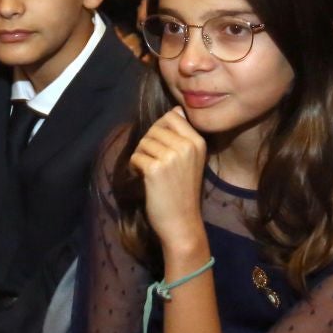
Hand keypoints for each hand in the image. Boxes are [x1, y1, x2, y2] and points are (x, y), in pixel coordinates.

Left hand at [128, 107, 208, 254]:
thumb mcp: (192, 160)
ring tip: (150, 171)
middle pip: (155, 128)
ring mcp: (171, 157)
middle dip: (149, 143)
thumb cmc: (184, 191)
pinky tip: (144, 178)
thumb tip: (175, 110)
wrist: (182, 222)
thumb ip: (183, 136)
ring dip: (141, 155)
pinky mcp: (155, 169)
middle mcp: (187, 146)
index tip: (162, 147)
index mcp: (197, 142)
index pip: (172, 116)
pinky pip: (136, 156)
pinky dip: (135, 167)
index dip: (160, 129)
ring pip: (144, 141)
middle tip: (154, 162)